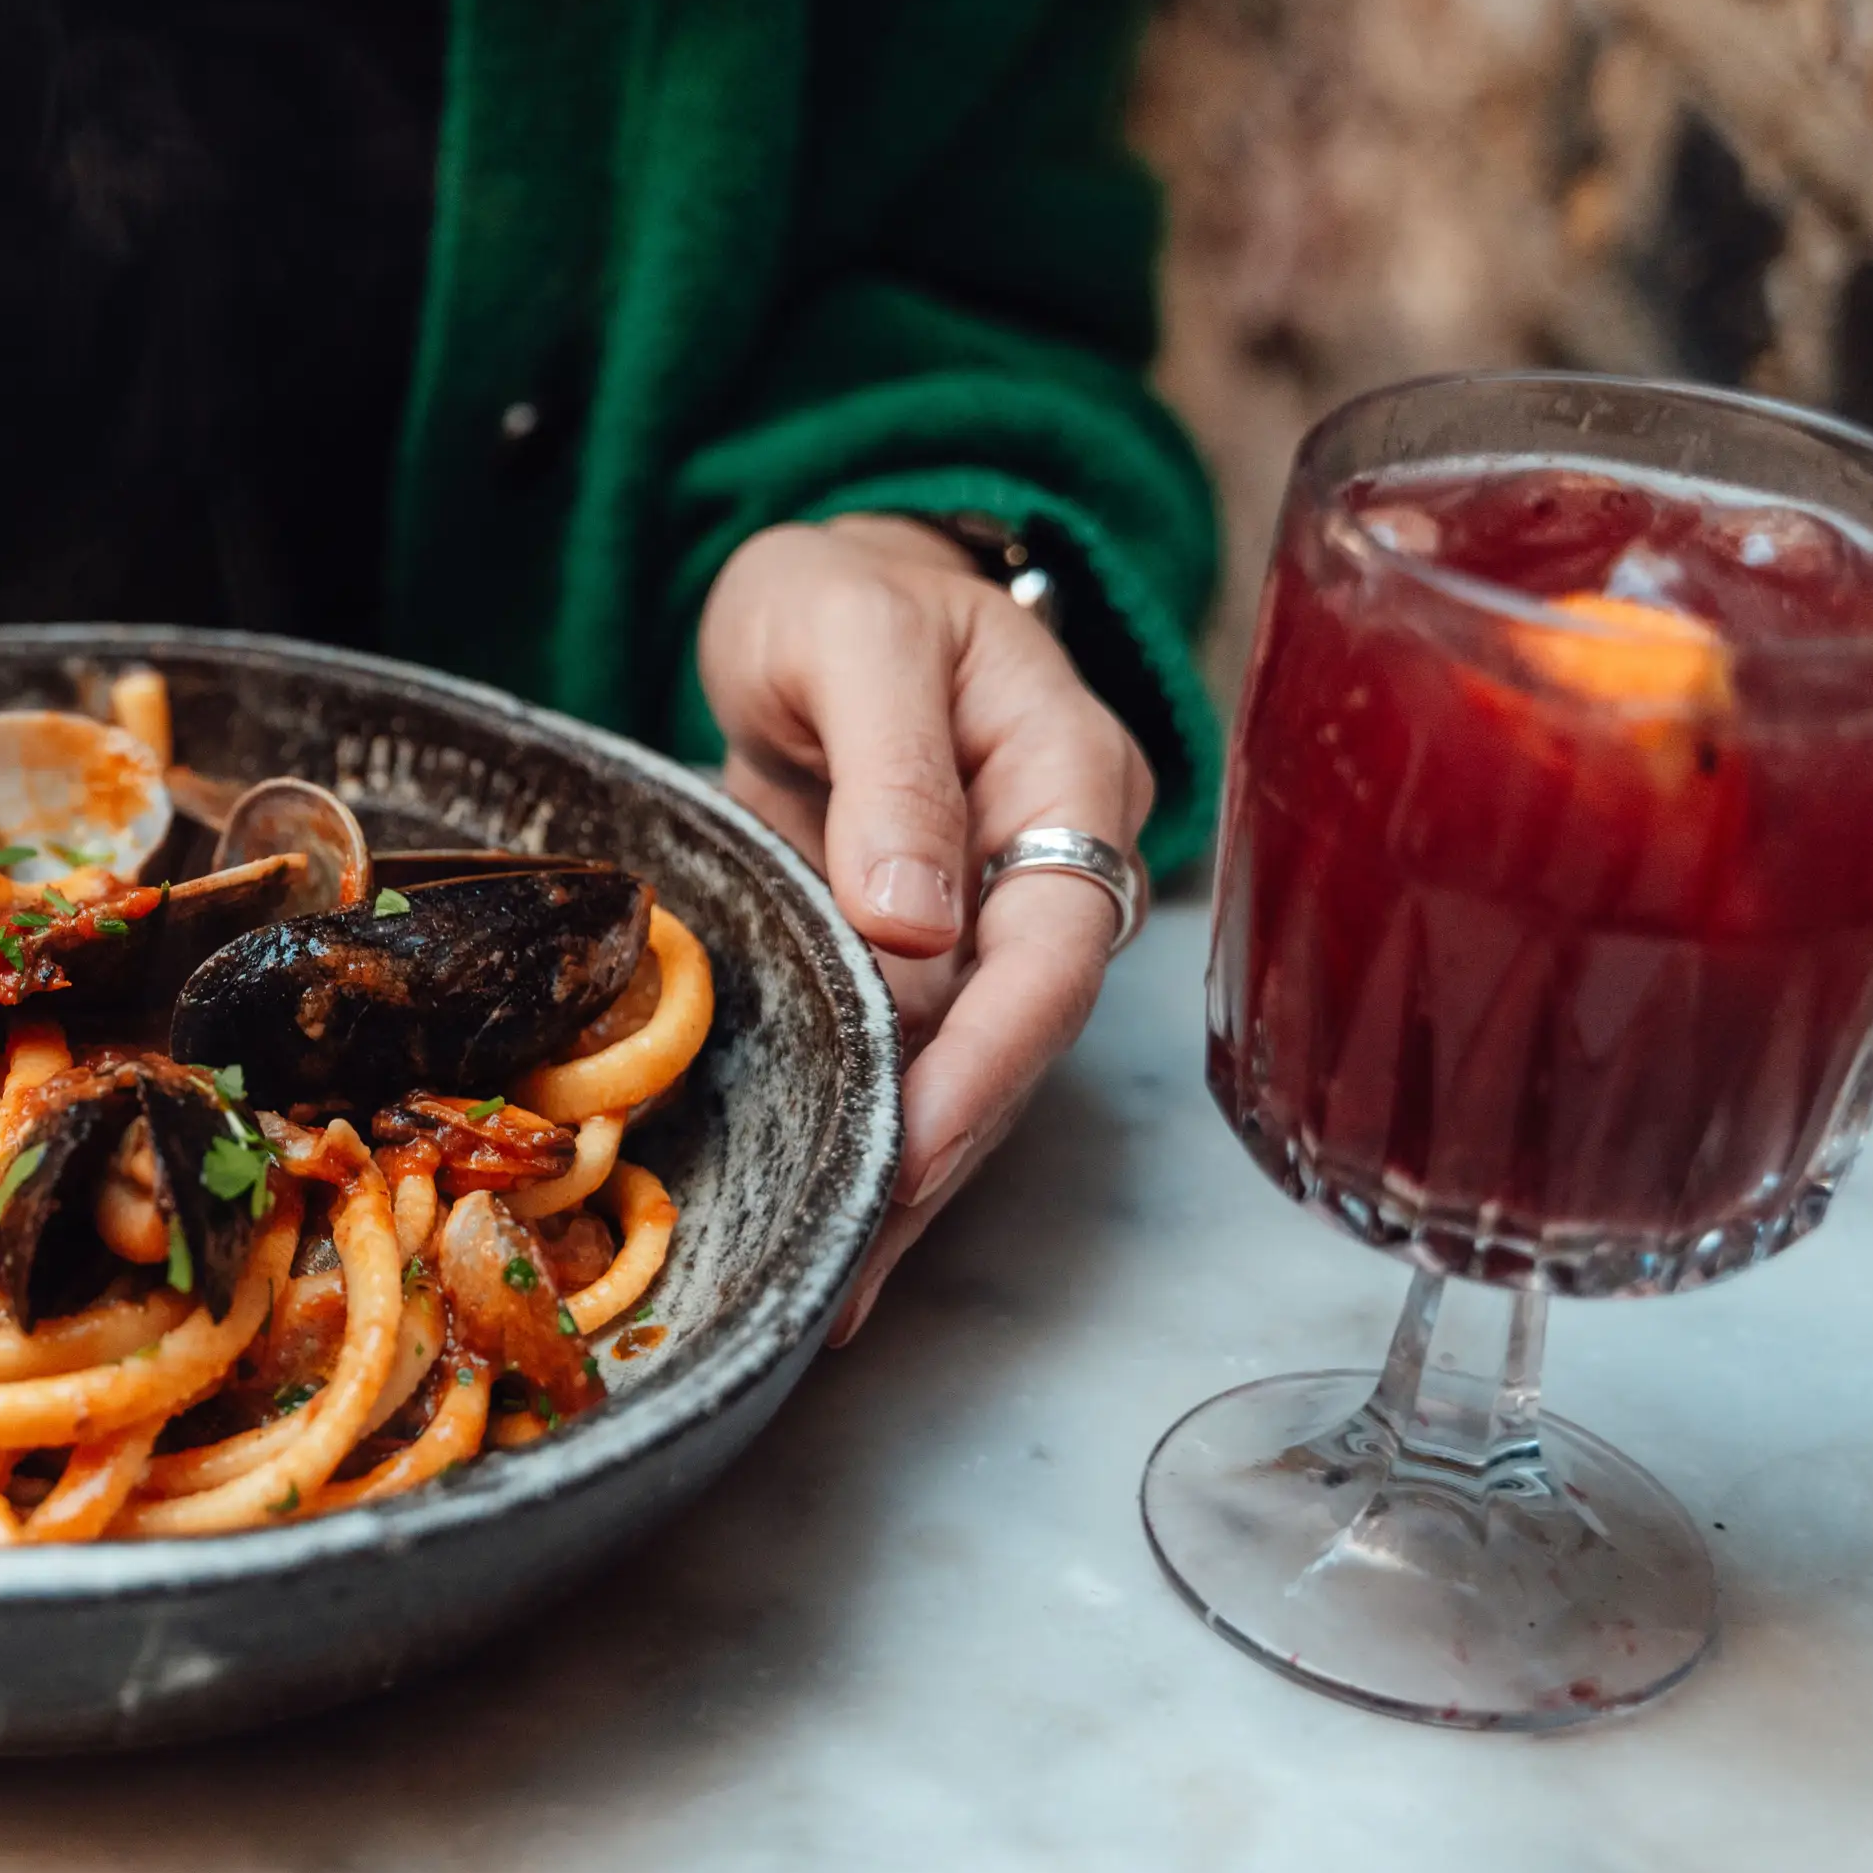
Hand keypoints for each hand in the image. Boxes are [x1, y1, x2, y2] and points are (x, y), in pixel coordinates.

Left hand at [696, 516, 1155, 1342]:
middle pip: (1023, 1031)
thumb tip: (917, 922)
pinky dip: (872, 1137)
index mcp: (1065, 769)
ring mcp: (988, 916)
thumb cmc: (835, 590)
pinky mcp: (917, 956)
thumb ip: (890, 760)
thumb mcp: (845, 629)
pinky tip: (831, 1229)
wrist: (808, 596)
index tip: (917, 1142)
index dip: (991, 1054)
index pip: (1055, 940)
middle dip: (946, 1151)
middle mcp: (1047, 859)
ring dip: (908, 1175)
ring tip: (836, 1282)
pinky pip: (909, 1058)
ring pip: (969, 1065)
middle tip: (858, 1259)